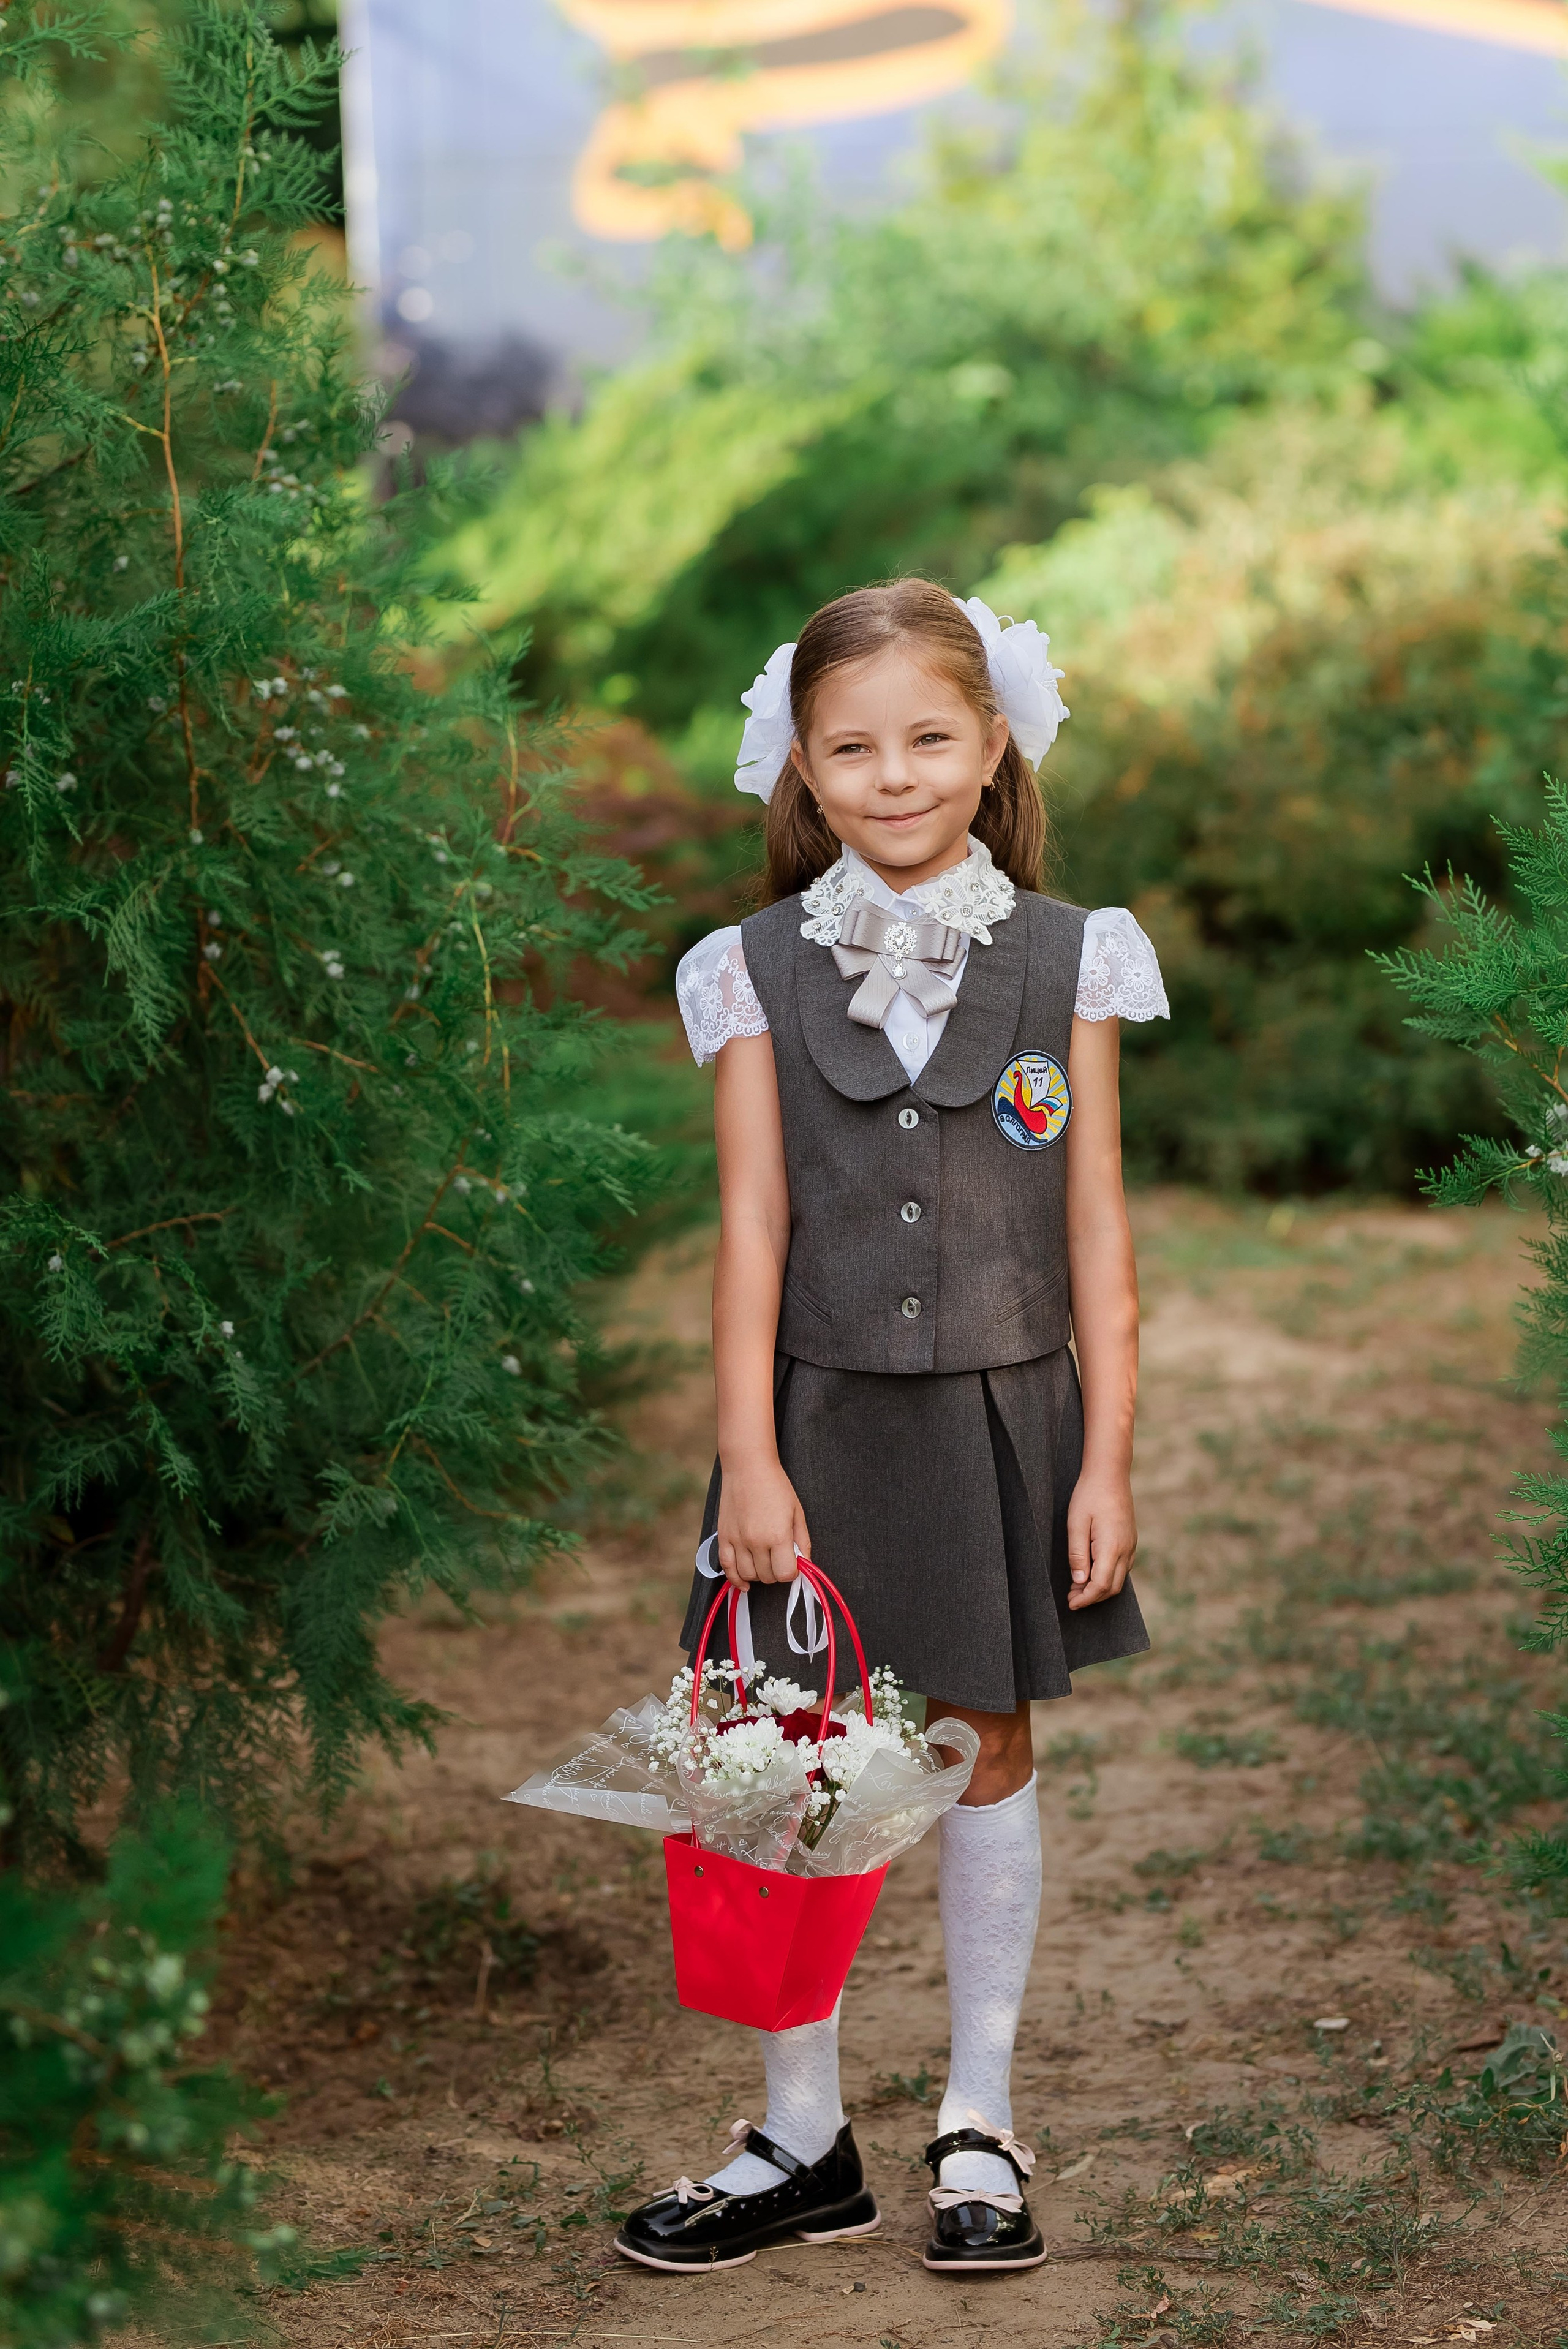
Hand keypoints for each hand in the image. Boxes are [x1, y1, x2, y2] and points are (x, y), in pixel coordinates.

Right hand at [716, 1455, 808, 1587]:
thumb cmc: (776, 1486)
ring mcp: (737, 1540)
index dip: (792, 1572)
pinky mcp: (723, 1537)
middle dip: (776, 1572)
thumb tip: (805, 1564)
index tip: (792, 1563)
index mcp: (778, 1535)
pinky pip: (726, 1567)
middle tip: (779, 1559)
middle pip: (768, 1576)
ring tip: (765, 1563)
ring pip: (748, 1575)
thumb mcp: (797, 1512)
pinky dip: (735, 1579)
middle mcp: (756, 1541)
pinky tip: (744, 1582)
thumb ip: (802, 1541)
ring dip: (759, 1575)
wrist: (748, 1467)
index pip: (785, 1573)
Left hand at [1066, 1467, 1135, 1608]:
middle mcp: (1126, 1549)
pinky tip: (1092, 1573)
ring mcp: (1131, 1545)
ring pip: (1119, 1579)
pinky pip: (1122, 1567)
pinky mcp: (1130, 1540)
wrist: (1110, 1473)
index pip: (1101, 1585)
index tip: (1071, 1603)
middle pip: (1112, 1588)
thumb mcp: (1076, 1524)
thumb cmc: (1089, 1495)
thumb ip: (1077, 1555)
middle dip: (1092, 1598)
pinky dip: (1108, 1577)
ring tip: (1078, 1588)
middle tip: (1071, 1597)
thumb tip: (1079, 1582)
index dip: (1085, 1599)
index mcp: (1112, 1547)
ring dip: (1100, 1589)